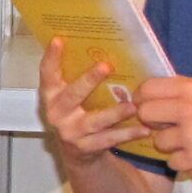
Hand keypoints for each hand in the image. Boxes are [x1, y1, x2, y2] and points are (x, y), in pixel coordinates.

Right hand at [38, 37, 150, 159]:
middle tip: (106, 66)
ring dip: (114, 113)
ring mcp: (70, 132)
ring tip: (132, 107)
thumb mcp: (72, 96)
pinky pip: (108, 140)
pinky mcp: (85, 148)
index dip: (51, 57)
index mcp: (51, 96)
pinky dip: (127, 134)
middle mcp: (57, 114)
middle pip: (72, 95)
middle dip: (88, 80)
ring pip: (94, 121)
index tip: (59, 40)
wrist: (76, 152)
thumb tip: (104, 47)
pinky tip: (144, 129)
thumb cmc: (77, 114)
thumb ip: (79, 77)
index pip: (47, 74)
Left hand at [129, 75, 191, 182]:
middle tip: (167, 128)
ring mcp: (190, 133)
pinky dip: (183, 162)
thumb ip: (182, 94)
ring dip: (169, 146)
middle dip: (151, 123)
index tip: (147, 106)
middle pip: (145, 113)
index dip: (142, 99)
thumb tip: (146, 96)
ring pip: (157, 141)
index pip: (148, 88)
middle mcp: (188, 107)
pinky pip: (172, 161)